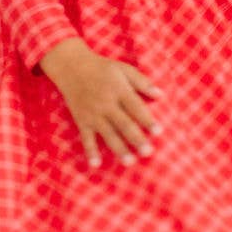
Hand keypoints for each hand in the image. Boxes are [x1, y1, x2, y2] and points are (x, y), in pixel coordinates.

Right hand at [38, 37, 163, 167]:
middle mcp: (106, 103)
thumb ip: (142, 82)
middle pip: (124, 124)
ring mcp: (93, 114)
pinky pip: (86, 138)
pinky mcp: (82, 120)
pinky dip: (90, 151)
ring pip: (108, 134)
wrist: (71, 67)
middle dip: (136, 139)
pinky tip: (95, 164)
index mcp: (119, 90)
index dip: (147, 120)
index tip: (159, 132)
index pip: (136, 107)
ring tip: (129, 162)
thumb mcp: (123, 69)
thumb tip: (161, 95)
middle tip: (148, 152)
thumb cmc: (102, 67)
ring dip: (119, 149)